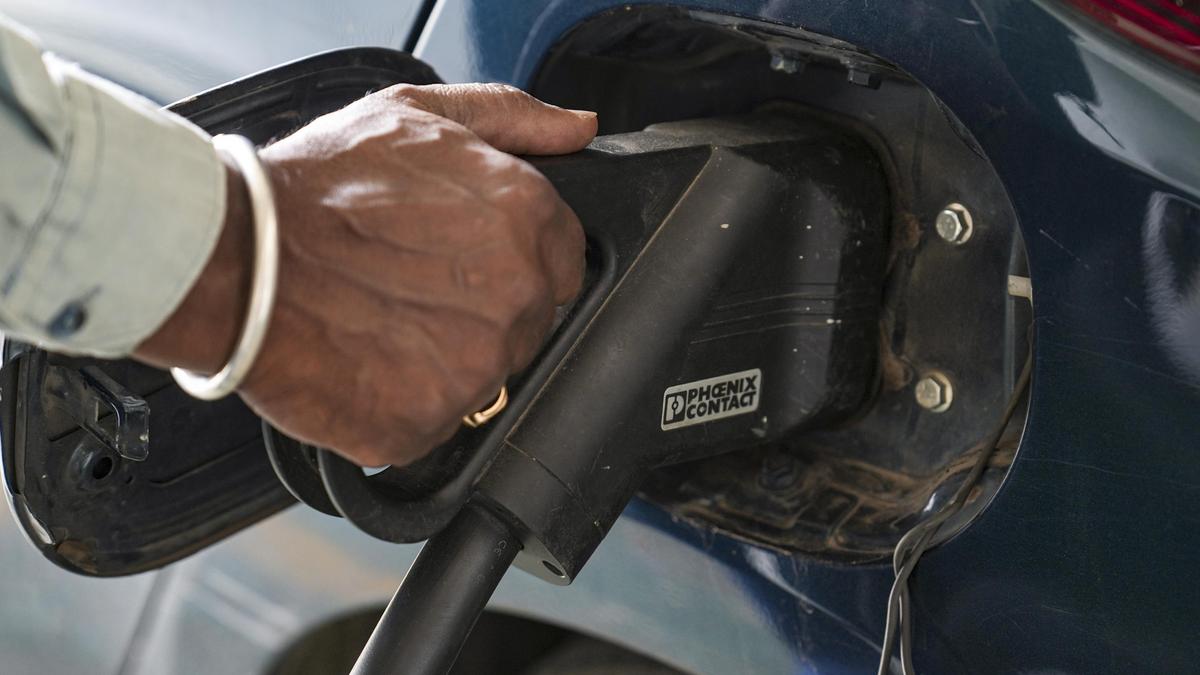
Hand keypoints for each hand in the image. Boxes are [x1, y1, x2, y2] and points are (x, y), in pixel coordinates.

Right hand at [136, 83, 596, 465]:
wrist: (234, 260)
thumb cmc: (315, 189)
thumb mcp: (415, 114)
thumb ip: (512, 117)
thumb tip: (575, 128)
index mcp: (527, 218)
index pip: (563, 261)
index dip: (514, 261)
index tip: (465, 262)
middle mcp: (516, 294)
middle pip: (529, 322)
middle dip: (481, 310)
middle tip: (410, 288)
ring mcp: (478, 365)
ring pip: (485, 375)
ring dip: (443, 357)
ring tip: (381, 320)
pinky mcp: (432, 419)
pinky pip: (438, 419)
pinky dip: (407, 400)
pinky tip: (367, 359)